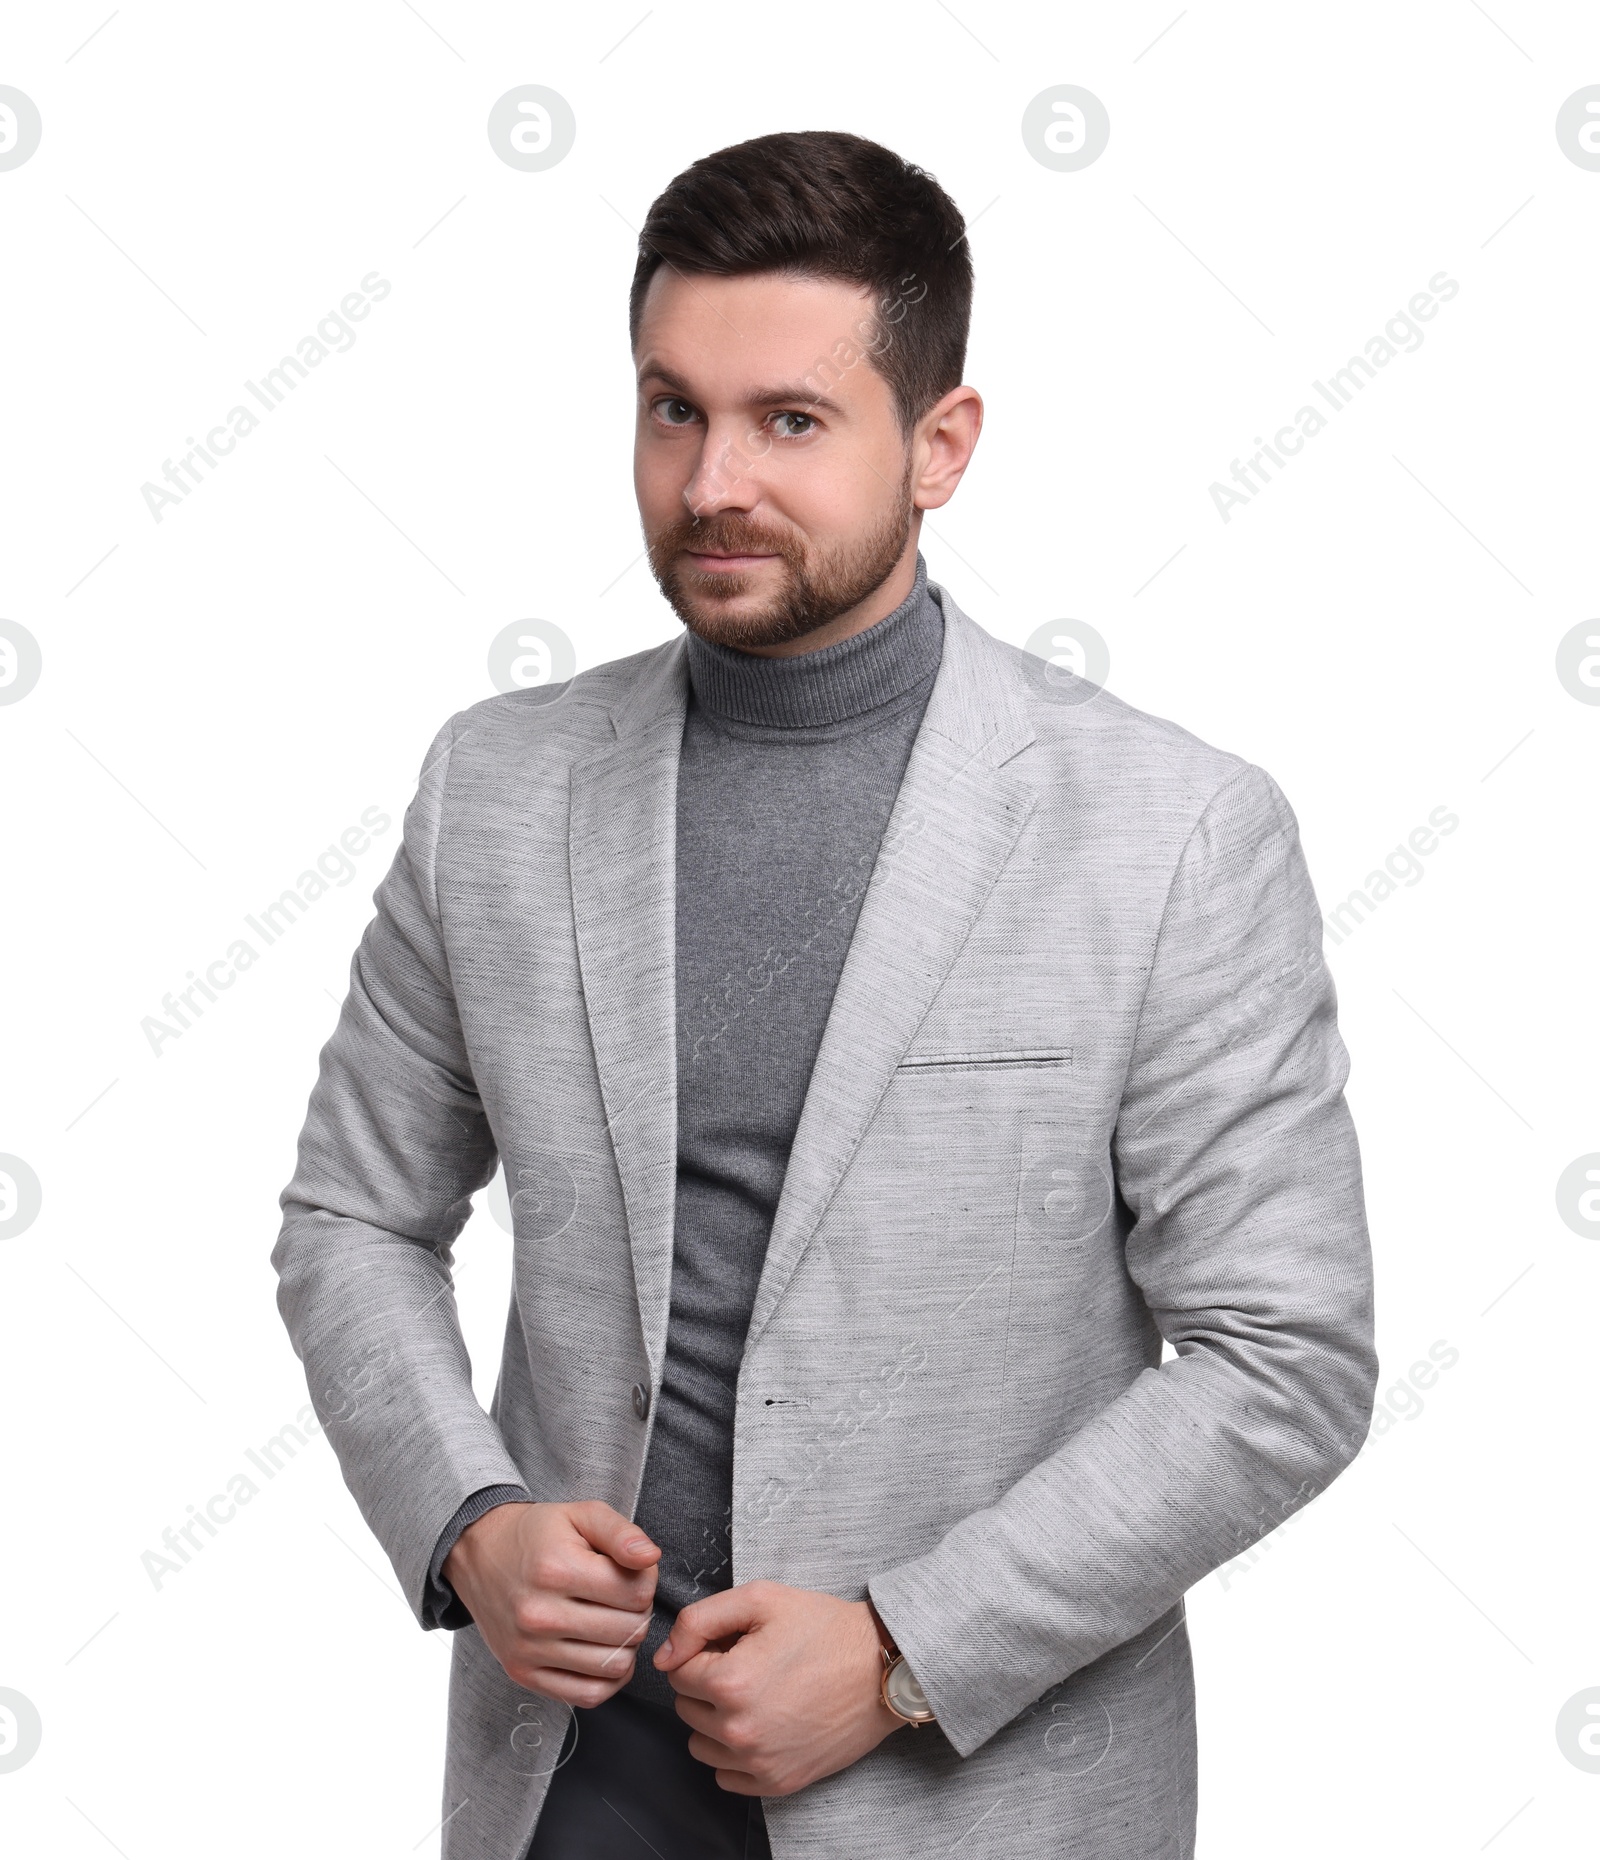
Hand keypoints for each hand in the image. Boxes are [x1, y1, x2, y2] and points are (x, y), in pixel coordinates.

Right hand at [443, 1500, 659, 1706]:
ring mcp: (528, 1649)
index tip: (632, 1572)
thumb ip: (621, 1532)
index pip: (637, 1593)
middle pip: (629, 1631)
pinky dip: (607, 1678)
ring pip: (615, 1667)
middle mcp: (540, 1614)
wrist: (479, 1553)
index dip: (647, 1580)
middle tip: (623, 1597)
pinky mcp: (522, 1673)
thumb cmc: (538, 1533)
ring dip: (626, 1645)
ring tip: (612, 1621)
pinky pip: (587, 1695)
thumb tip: (651, 1557)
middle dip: (638, 1612)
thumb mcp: (581, 1514)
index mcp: (557, 1569)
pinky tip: (603, 1651)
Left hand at [654, 1580, 904, 1794]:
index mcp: (730, 1682)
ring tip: (756, 1694)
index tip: (734, 1645)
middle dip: (708, 1684)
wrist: (882, 1669)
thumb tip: (664, 1656)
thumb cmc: (823, 1628)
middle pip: (687, 1707)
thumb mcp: (760, 1598)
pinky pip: (726, 1776)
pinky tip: (764, 1724)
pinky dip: (735, 1753)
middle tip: (749, 1665)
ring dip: (716, 1720)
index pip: (677, 1671)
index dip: (703, 1651)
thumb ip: (700, 1620)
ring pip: (700, 1744)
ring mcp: (759, 1762)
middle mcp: (739, 1730)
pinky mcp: (778, 1782)